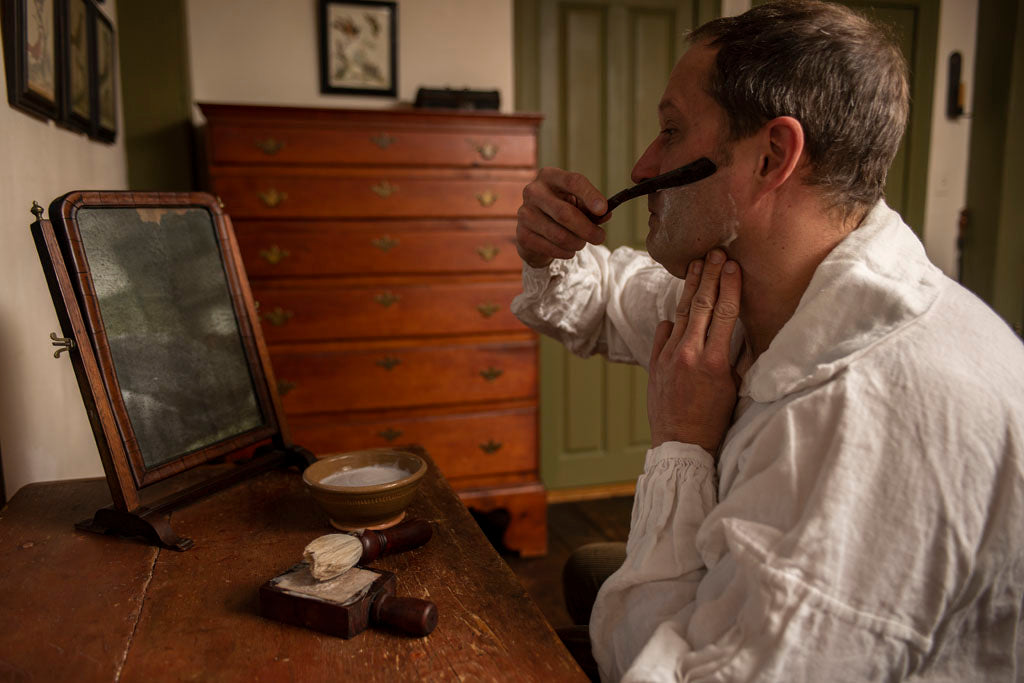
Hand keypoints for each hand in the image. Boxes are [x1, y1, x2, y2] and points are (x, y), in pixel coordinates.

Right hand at [515, 167, 610, 267]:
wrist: (536, 230)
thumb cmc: (562, 211)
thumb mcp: (578, 205)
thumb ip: (592, 208)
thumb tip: (606, 213)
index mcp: (549, 176)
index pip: (573, 181)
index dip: (590, 196)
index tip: (604, 210)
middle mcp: (533, 191)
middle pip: (565, 213)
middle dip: (587, 229)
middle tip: (600, 237)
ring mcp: (524, 213)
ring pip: (559, 235)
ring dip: (577, 243)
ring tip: (581, 243)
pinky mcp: (522, 235)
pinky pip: (550, 248)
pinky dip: (565, 252)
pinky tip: (569, 250)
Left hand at [647, 250, 740, 453]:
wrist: (680, 443)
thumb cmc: (714, 419)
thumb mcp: (735, 388)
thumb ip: (739, 357)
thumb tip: (746, 329)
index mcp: (714, 361)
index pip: (725, 313)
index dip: (730, 286)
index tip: (732, 265)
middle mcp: (688, 354)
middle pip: (701, 305)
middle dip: (709, 276)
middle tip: (714, 252)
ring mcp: (668, 357)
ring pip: (680, 314)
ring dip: (690, 287)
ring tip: (697, 266)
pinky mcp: (654, 362)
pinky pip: (664, 332)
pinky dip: (673, 320)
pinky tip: (679, 307)